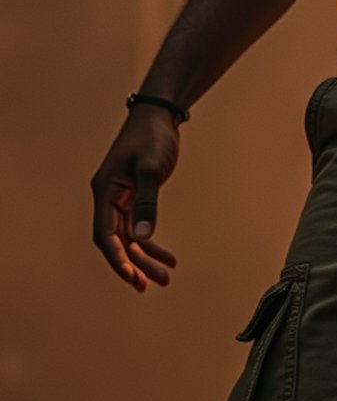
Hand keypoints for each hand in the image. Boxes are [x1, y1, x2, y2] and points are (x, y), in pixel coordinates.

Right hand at [91, 104, 180, 291]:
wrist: (158, 115)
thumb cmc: (152, 136)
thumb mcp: (151, 167)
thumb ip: (146, 201)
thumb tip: (143, 236)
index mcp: (105, 191)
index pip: (105, 234)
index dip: (116, 258)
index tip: (131, 277)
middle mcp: (108, 198)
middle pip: (116, 241)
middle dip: (133, 265)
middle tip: (150, 285)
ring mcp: (120, 199)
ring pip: (129, 238)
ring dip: (144, 259)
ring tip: (164, 278)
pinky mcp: (134, 198)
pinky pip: (139, 228)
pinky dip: (151, 244)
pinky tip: (167, 259)